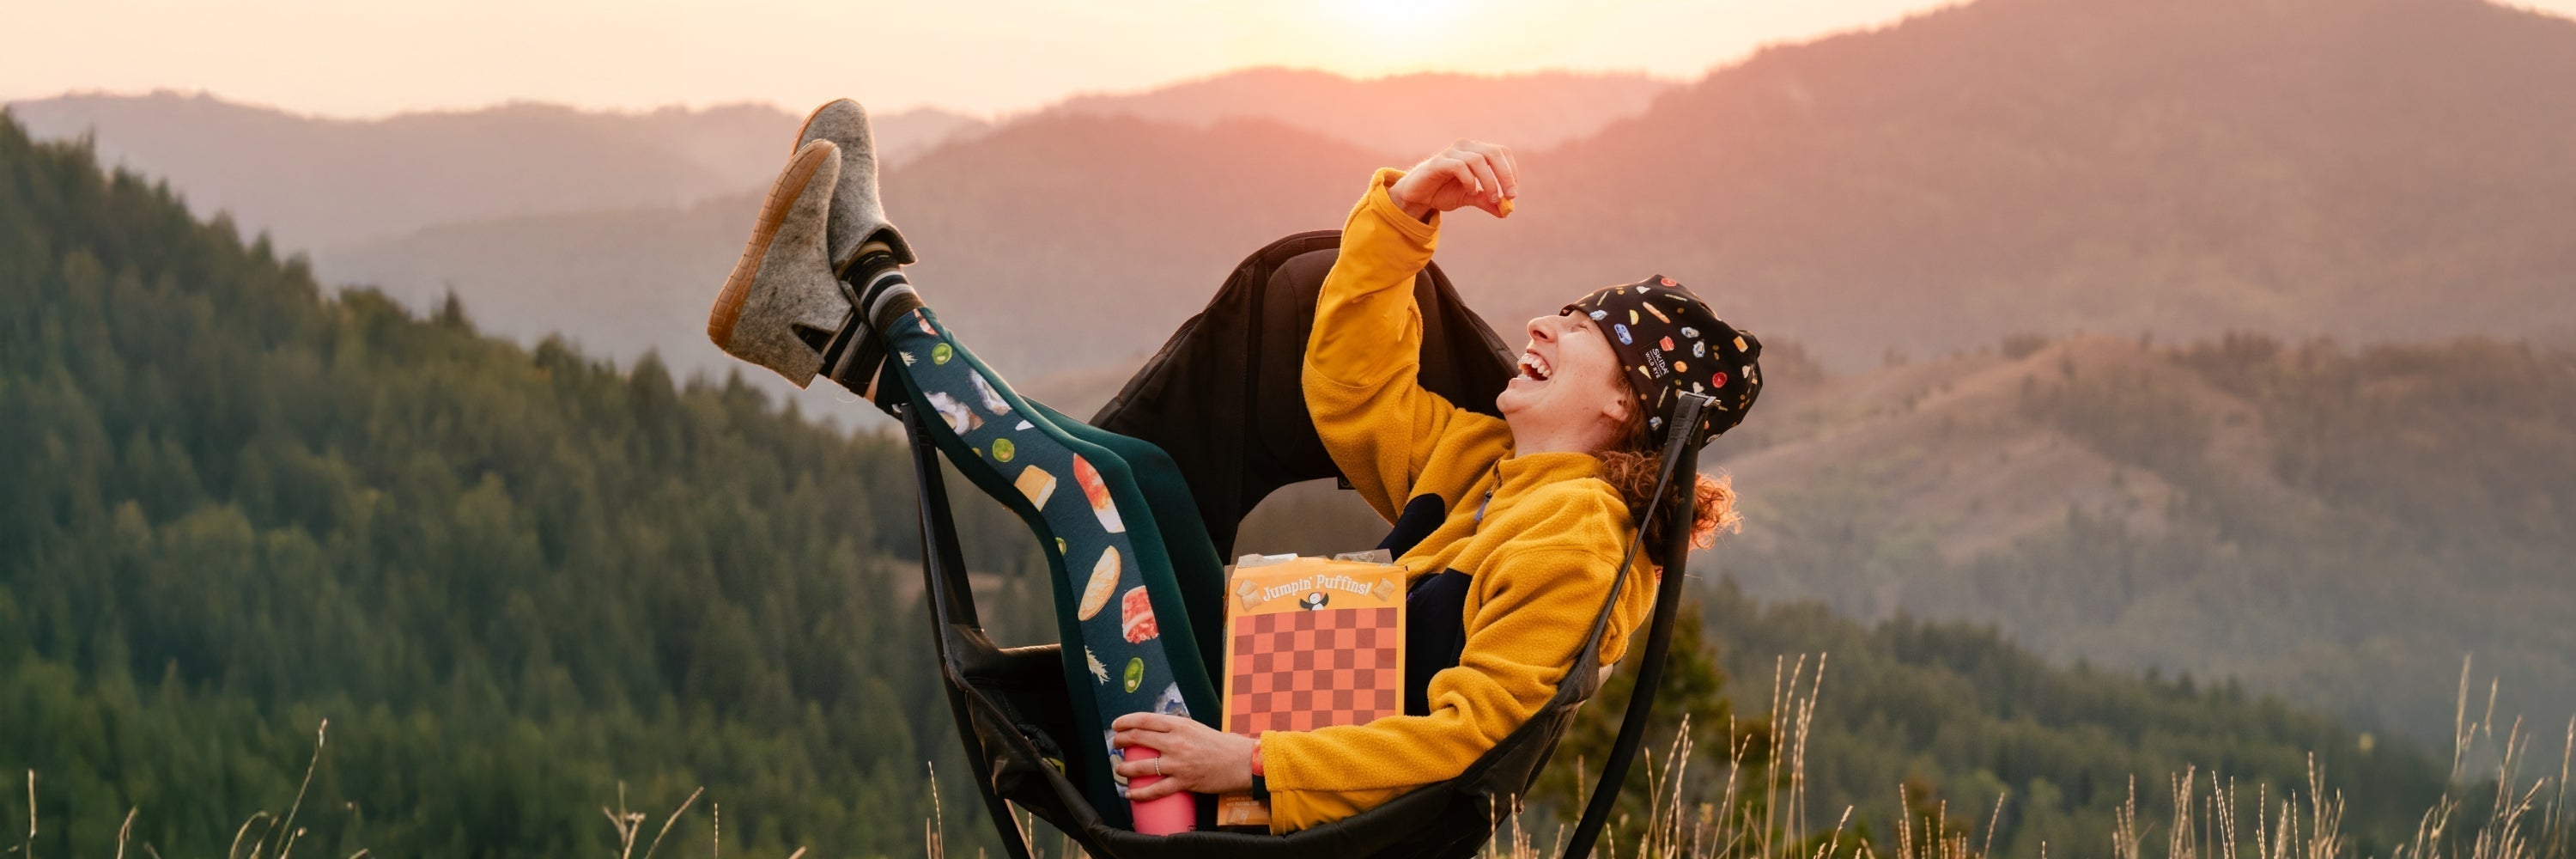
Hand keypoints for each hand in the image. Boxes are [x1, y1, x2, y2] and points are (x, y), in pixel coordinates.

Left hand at [1110, 713, 1256, 799]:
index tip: (1116, 725)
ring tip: (1119, 769)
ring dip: (1125, 768)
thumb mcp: (1196, 727)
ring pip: (1142, 766)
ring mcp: (1179, 763)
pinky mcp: (1184, 782)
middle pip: (1139, 738)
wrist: (1241, 762)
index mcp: (1180, 725)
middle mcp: (1176, 742)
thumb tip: (1155, 730)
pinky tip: (1130, 793)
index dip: (1126, 721)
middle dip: (1121, 741)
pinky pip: (1156, 790)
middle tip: (1115, 744)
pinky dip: (1140, 793)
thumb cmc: (1221, 744)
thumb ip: (1176, 728)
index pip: (1145, 719)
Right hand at [1387, 140, 1518, 219]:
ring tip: (1492, 198)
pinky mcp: (1438, 162)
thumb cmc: (1443, 191)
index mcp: (1476, 151)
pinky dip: (1470, 180)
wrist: (1417, 196)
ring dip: (1489, 181)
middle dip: (1505, 175)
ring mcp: (1451, 152)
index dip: (1511, 171)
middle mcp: (1466, 147)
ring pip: (1478, 160)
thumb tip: (1507, 211)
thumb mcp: (1469, 197)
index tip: (1513, 192)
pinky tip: (1471, 192)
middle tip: (1510, 195)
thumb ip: (1487, 201)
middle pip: (1493, 153)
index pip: (1501, 152)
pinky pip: (1459, 166)